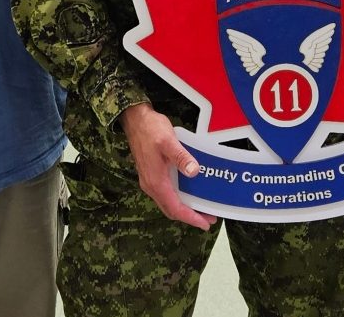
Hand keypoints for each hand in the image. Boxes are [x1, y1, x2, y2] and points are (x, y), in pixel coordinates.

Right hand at [121, 103, 216, 229]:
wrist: (135, 120)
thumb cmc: (151, 129)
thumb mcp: (169, 141)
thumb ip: (182, 158)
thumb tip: (194, 172)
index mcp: (156, 181)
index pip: (175, 208)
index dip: (191, 218)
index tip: (205, 224)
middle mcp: (151, 185)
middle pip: (171, 209)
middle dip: (189, 216)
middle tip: (208, 218)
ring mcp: (150, 180)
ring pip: (168, 202)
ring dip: (184, 208)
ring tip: (201, 207)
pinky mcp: (151, 174)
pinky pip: (165, 193)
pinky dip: (178, 198)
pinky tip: (188, 192)